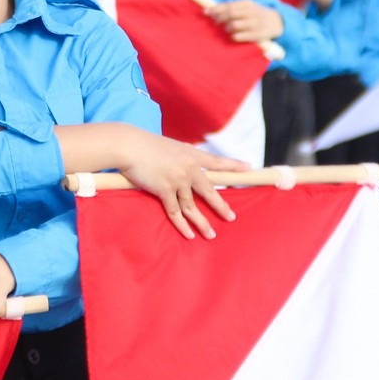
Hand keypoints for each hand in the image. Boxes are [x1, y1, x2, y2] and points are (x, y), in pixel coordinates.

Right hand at [116, 128, 245, 238]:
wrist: (129, 145)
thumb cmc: (145, 144)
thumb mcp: (170, 147)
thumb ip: (181, 157)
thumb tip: (184, 168)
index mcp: (192, 154)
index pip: (218, 161)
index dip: (234, 166)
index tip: (249, 168)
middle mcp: (189, 168)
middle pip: (210, 190)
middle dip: (221, 206)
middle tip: (231, 218)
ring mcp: (178, 180)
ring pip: (193, 206)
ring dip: (202, 223)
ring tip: (211, 235)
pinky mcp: (164, 190)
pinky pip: (175, 212)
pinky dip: (182, 225)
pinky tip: (189, 234)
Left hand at [208, 0, 284, 43]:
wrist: (276, 22)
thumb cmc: (256, 14)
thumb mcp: (247, 7)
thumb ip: (232, 7)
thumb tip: (211, 10)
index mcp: (247, 3)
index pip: (228, 5)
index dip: (215, 9)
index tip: (206, 13)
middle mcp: (251, 12)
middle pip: (230, 14)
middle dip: (219, 19)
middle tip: (216, 23)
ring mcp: (255, 23)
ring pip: (234, 25)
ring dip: (227, 28)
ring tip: (227, 29)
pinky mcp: (257, 35)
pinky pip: (239, 36)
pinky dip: (233, 36)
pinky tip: (234, 36)